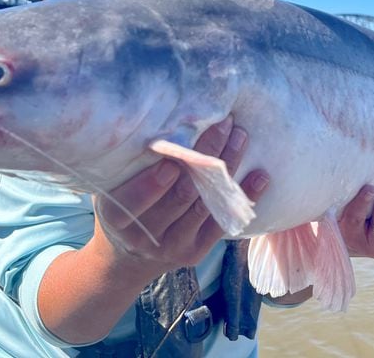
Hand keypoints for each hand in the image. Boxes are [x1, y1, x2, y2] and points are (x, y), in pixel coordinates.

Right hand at [93, 115, 269, 275]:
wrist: (128, 254)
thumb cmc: (122, 203)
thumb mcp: (112, 185)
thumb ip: (131, 163)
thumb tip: (162, 119)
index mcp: (117, 216)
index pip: (138, 197)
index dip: (156, 178)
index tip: (175, 150)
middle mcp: (144, 235)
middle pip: (181, 194)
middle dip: (204, 156)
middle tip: (223, 123)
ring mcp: (172, 246)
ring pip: (205, 204)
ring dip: (227, 167)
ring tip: (240, 136)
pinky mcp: (195, 252)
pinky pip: (222, 224)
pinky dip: (244, 198)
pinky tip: (260, 176)